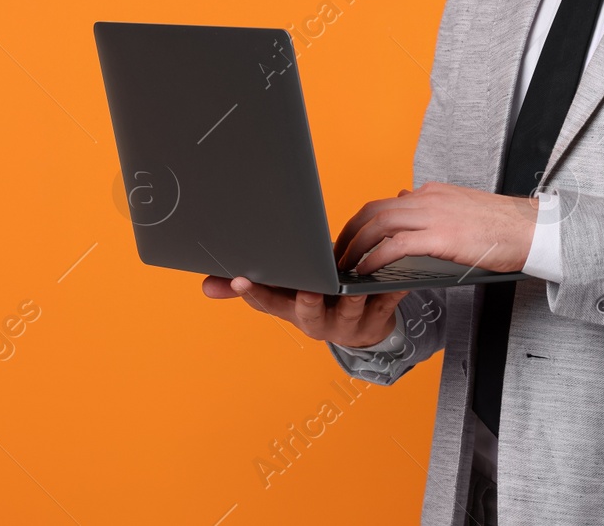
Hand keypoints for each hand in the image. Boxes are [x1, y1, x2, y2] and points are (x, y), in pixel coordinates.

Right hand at [201, 275, 409, 347]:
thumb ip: (246, 289)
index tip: (239, 278)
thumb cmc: (316, 299)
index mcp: (291, 310)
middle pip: (307, 314)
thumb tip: (205, 286)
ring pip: (349, 311)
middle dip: (305, 302)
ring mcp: (348, 322)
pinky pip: (386, 305)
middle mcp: (317, 321)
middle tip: (305, 290)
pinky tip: (398, 279)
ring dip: (351, 300)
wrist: (361, 325)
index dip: (252, 292)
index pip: (267, 303)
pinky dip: (392, 292)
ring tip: (353, 286)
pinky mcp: (378, 317)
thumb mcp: (281, 294)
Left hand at [333, 182, 537, 275]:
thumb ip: (431, 208)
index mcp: (432, 193)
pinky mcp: (441, 237)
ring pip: (379, 224)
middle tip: (337, 253)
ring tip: (344, 265)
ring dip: (356, 246)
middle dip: (349, 232)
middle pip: (373, 210)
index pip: (386, 202)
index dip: (362, 221)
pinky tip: (365, 271)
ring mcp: (434, 215)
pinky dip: (375, 258)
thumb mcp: (461, 209)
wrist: (533, 229)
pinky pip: (395, 246)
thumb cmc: (502, 227)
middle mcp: (428, 198)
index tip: (350, 238)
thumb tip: (404, 200)